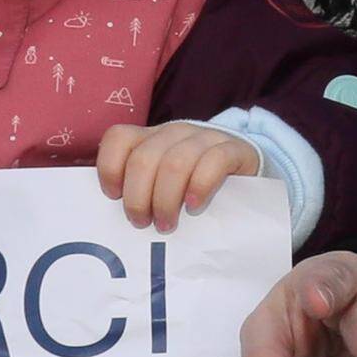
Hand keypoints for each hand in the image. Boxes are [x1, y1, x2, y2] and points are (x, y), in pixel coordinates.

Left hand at [98, 119, 264, 230]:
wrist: (247, 173)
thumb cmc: (195, 184)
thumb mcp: (163, 182)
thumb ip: (140, 188)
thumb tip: (110, 213)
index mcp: (151, 137)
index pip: (118, 137)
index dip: (109, 167)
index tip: (113, 196)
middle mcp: (175, 132)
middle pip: (144, 158)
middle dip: (138, 197)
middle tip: (143, 223)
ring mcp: (205, 138)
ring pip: (175, 162)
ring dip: (165, 199)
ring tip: (167, 224)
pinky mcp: (233, 149)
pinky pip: (213, 162)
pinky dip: (199, 186)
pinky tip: (195, 206)